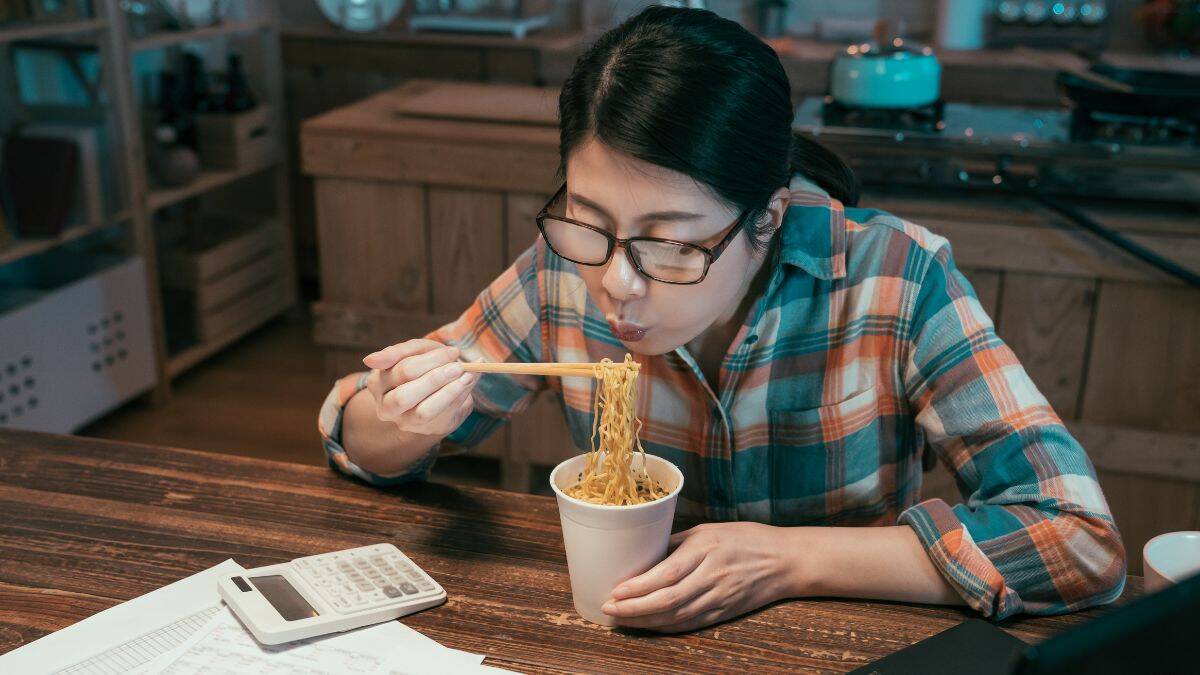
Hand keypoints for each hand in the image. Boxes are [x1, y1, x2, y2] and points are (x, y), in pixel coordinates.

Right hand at [361, 339, 477, 438]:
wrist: (439, 386)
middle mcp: (385, 407)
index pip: (403, 371)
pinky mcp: (426, 429)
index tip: (453, 352)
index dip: (431, 361)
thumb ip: (397, 352)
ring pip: (423, 413)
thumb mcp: (414, 351)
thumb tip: (369, 360)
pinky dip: (458, 399)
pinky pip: (442, 418)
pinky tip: (467, 385)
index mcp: (377, 382)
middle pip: (405, 396)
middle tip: (458, 366)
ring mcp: (404, 422)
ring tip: (466, 376)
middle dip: (436, 379)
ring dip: (449, 392)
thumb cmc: (423, 364)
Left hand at [601, 522, 792, 632]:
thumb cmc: (745, 538)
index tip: (616, 590)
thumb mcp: (708, 530)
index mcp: (707, 548)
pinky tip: (649, 625)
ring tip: (622, 619)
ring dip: (646, 621)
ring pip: (677, 617)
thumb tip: (644, 554)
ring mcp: (720, 597)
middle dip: (635, 608)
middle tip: (610, 608)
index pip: (667, 574)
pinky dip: (667, 627)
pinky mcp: (725, 612)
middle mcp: (713, 575)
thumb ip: (676, 543)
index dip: (639, 587)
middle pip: (668, 600)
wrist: (784, 561)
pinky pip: (691, 624)